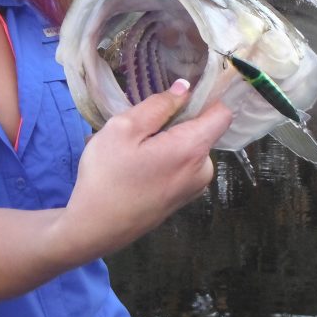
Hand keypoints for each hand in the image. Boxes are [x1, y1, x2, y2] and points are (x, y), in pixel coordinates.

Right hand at [57, 79, 232, 261]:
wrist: (94, 228)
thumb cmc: (106, 176)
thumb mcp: (123, 129)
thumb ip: (158, 105)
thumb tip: (185, 88)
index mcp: (193, 149)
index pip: (222, 113)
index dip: (207, 97)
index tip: (182, 92)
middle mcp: (202, 170)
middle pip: (202, 130)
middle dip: (177, 122)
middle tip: (141, 126)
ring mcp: (193, 188)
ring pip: (189, 148)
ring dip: (167, 142)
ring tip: (134, 150)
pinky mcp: (181, 199)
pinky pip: (181, 167)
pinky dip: (164, 160)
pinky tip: (137, 168)